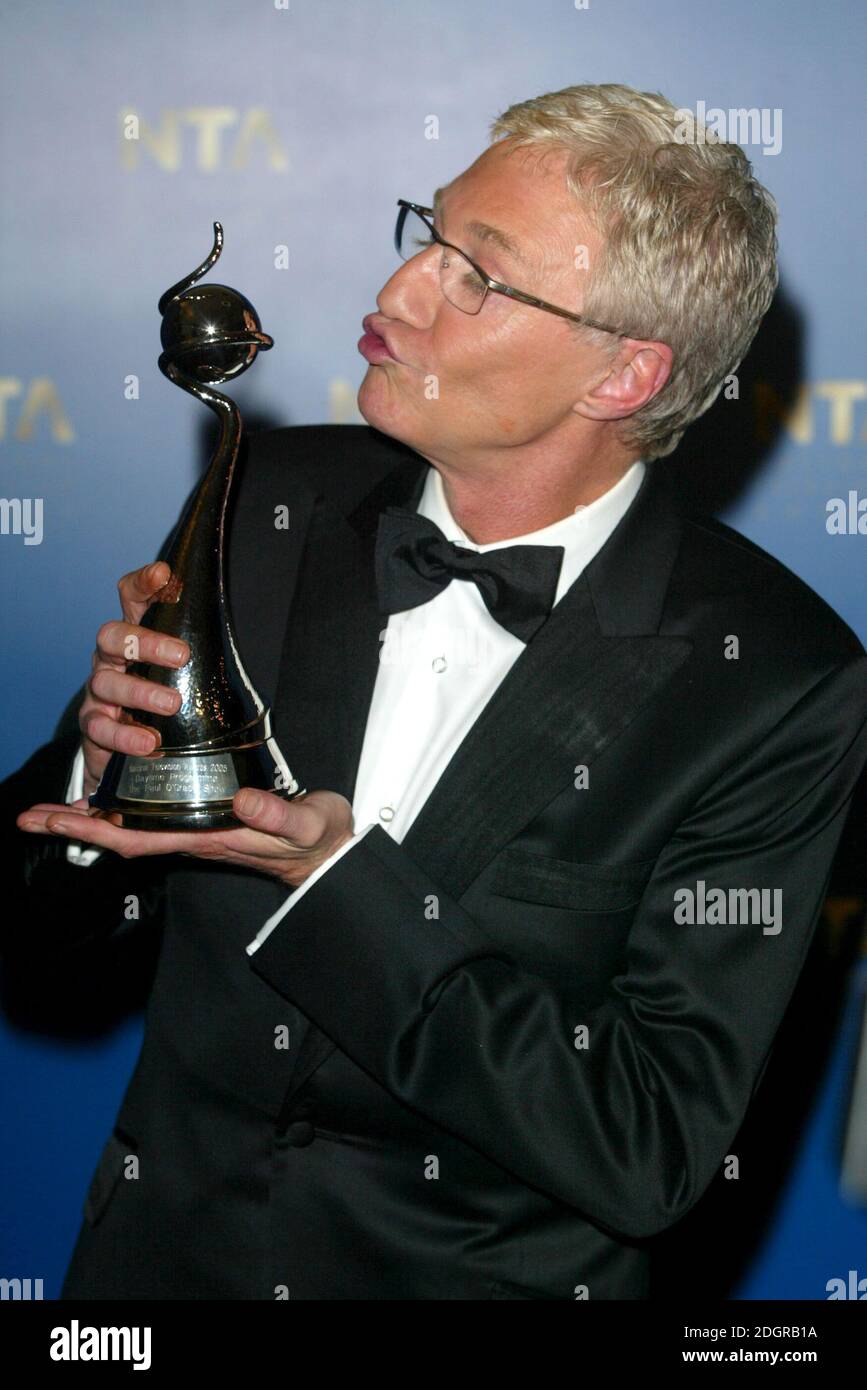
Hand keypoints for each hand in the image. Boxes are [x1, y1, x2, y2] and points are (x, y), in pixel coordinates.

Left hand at [16, 787, 354, 889]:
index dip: (91, 831)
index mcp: (207, 836)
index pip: (136, 837)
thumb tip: (242, 801)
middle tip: (29, 816)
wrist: (329, 850)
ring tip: (57, 803)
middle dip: (74, 826)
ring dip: (93, 814)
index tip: (52, 821)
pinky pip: (153, 813)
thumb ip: (277, 814)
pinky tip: (114, 793)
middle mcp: (192, 833)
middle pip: (120, 832)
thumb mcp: (305, 823)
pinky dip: (124, 803)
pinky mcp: (207, 815)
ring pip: (132, 823)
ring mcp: (197, 826)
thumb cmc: (316, 839)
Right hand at [78, 560, 189, 798]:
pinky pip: (100, 728)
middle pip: (113, 635)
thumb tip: (260, 643)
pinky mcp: (94, 726)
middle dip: (146, 642)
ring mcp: (100, 692)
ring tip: (172, 704)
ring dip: (140, 692)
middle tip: (181, 656)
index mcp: (136, 638)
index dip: (143, 583)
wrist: (129, 756)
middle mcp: (112, 659)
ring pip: (106, 681)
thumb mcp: (187, 675)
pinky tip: (150, 743)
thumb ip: (205, 656)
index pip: (131, 599)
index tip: (164, 574)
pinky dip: (125, 735)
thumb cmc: (164, 704)